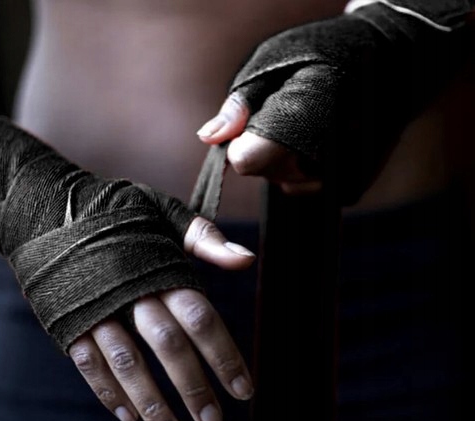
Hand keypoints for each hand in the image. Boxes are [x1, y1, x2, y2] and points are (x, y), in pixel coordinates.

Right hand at [68, 215, 255, 420]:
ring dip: (151, 402)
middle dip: (193, 387)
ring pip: (127, 363)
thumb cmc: (120, 215)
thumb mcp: (166, 214)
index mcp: (162, 268)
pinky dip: (108, 391)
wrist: (53, 209)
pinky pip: (88, 362)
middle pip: (169, 346)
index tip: (244, 389)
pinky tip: (129, 417)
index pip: (201, 318)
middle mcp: (132, 292)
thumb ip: (206, 239)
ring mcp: (96, 308)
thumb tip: (248, 261)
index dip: (224, 355)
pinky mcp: (68, 320)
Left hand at [196, 6, 466, 204]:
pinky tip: (320, 140)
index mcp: (304, 118)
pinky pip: (304, 187)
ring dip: (283, 159)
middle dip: (263, 147)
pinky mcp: (351, 188)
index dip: (242, 143)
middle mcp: (325, 157)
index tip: (251, 124)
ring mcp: (342, 178)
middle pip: (265, 173)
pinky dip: (302, 168)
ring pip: (284, 182)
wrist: (391, 62)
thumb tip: (209, 138)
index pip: (248, 159)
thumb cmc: (324, 53)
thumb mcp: (272, 61)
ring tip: (307, 122)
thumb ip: (240, 104)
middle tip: (286, 112)